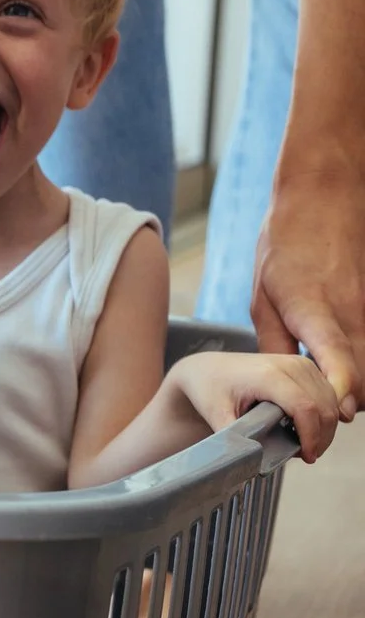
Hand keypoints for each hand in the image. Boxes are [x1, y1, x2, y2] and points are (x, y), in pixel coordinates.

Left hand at [171, 351, 342, 462]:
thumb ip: (238, 439)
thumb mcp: (216, 416)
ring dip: (325, 427)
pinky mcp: (305, 365)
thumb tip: (256, 462)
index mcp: (267, 375)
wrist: (207, 369)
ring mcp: (299, 363)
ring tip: (305, 445)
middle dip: (321, 436)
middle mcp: (288, 364)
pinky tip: (306, 429)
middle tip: (306, 455)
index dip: (311, 436)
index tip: (306, 456)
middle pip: (324, 406)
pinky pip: (328, 394)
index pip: (304, 408)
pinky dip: (324, 414)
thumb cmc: (209, 389)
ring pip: (331, 401)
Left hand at [251, 170, 364, 421]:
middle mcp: (352, 315)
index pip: (337, 359)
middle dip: (342, 404)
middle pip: (363, 379)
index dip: (337, 391)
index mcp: (315, 311)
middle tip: (314, 416)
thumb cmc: (285, 247)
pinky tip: (339, 368)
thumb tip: (278, 382)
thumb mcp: (262, 297)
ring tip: (323, 395)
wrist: (322, 201)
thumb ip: (274, 343)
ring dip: (355, 389)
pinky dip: (361, 366)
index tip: (332, 412)